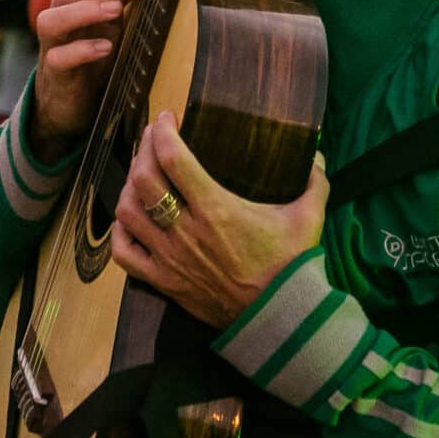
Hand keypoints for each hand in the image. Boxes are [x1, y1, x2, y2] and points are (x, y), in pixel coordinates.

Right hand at [27, 0, 155, 160]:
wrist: (71, 99)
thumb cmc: (97, 53)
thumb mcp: (117, 23)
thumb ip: (130, 0)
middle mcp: (60, 15)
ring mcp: (53, 44)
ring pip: (54, 19)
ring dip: (87, 10)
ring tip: (117, 9)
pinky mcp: (54, 73)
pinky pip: (58, 58)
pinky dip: (81, 50)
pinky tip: (105, 48)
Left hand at [112, 111, 328, 327]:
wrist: (279, 320)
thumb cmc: (291, 267)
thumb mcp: (308, 217)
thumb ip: (314, 180)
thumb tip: (317, 152)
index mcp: (216, 208)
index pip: (175, 158)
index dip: (164, 131)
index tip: (167, 117)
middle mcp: (186, 230)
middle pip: (144, 179)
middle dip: (144, 149)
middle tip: (154, 137)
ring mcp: (170, 258)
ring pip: (128, 212)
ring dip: (130, 187)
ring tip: (142, 174)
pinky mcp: (163, 282)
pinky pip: (125, 254)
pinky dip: (120, 232)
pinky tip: (130, 218)